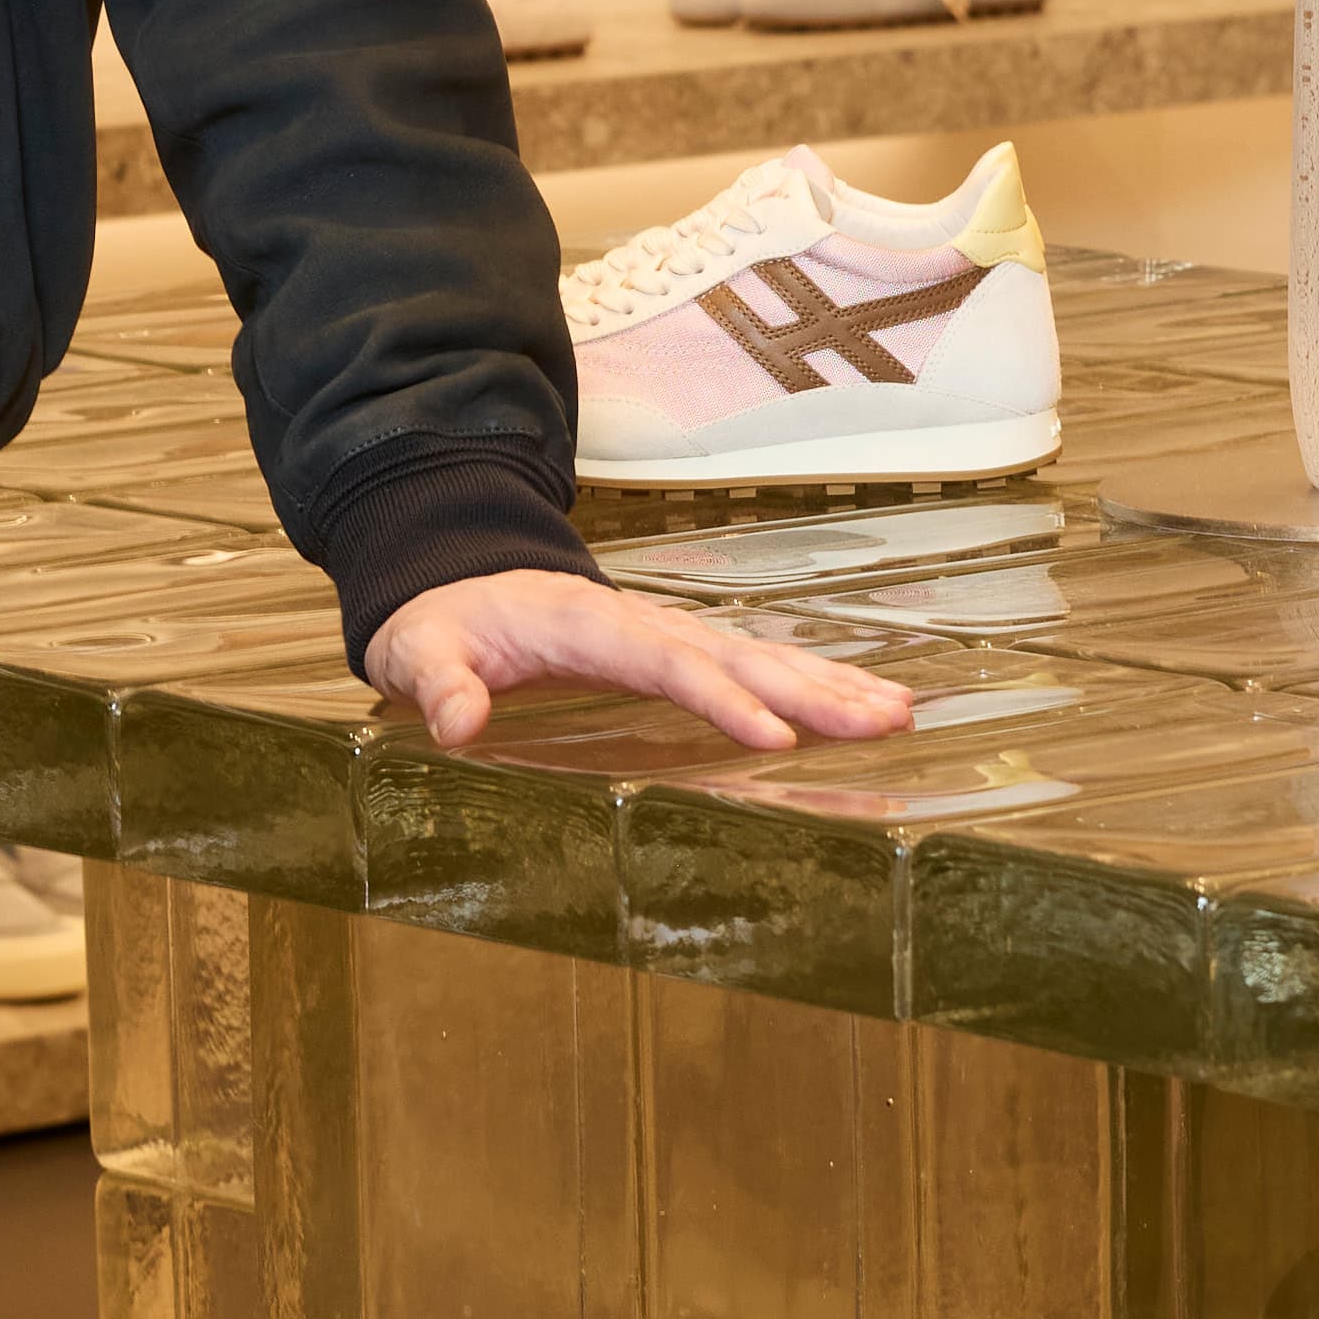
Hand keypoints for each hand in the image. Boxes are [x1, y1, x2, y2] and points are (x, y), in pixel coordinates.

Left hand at [361, 571, 914, 760]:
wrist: (457, 580)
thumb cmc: (441, 623)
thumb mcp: (418, 651)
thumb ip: (437, 684)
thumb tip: (458, 724)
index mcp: (586, 624)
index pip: (667, 661)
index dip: (722, 699)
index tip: (774, 738)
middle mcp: (643, 622)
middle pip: (739, 655)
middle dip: (813, 690)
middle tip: (884, 721)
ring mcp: (668, 631)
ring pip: (761, 656)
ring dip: (831, 685)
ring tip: (899, 714)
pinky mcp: (679, 649)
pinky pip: (754, 663)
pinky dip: (812, 682)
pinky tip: (862, 704)